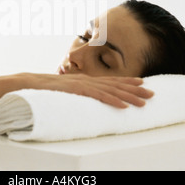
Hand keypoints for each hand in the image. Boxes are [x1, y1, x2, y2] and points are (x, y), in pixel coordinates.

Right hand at [18, 73, 153, 108]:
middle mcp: (88, 79)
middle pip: (116, 84)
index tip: (142, 84)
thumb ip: (79, 91)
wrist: (31, 83)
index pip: (111, 80)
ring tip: (144, 102)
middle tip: (152, 93)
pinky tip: (123, 105)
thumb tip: (87, 98)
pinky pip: (98, 96)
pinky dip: (112, 100)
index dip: (128, 82)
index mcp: (87, 79)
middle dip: (135, 89)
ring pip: (111, 90)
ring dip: (129, 96)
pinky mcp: (78, 90)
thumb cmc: (48, 88)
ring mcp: (84, 84)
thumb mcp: (67, 89)